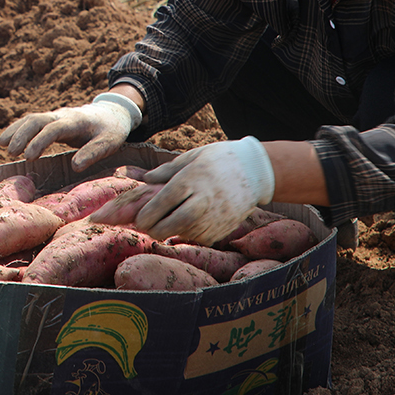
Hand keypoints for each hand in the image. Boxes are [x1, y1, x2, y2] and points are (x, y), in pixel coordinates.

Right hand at [0, 95, 137, 168]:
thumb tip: (75, 166)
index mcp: (76, 121)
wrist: (112, 112)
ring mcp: (55, 115)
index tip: (28, 157)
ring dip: (16, 130)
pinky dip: (18, 129)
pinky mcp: (51, 120)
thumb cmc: (111, 130)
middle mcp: (62, 115)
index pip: (53, 128)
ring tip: (2, 145)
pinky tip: (7, 140)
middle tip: (11, 152)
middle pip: (37, 119)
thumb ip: (93, 153)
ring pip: (31, 118)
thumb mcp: (109, 142)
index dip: (39, 141)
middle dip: (22, 134)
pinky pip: (32, 121)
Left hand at [134, 137, 274, 243]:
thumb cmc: (220, 160)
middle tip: (148, 226)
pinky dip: (190, 233)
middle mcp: (201, 201)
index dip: (145, 216)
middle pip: (168, 226)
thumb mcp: (193, 157)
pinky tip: (192, 222)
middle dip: (154, 229)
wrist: (255, 172)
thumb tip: (145, 179)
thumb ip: (167, 170)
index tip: (138, 219)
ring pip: (182, 233)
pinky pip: (199, 238)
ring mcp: (214, 218)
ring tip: (170, 221)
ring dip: (171, 231)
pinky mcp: (223, 229)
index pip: (160, 204)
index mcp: (190, 180)